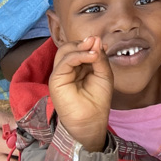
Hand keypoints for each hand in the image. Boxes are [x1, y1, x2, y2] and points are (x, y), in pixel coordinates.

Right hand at [49, 36, 113, 152]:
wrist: (92, 121)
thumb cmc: (98, 100)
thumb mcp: (104, 74)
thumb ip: (100, 57)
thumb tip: (96, 39)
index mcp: (78, 67)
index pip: (80, 49)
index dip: (90, 44)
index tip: (103, 44)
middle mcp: (68, 69)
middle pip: (70, 47)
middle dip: (84, 43)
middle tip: (96, 42)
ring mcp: (61, 73)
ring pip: (64, 50)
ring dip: (81, 47)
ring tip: (94, 51)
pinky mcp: (56, 79)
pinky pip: (65, 61)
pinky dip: (78, 55)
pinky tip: (91, 56)